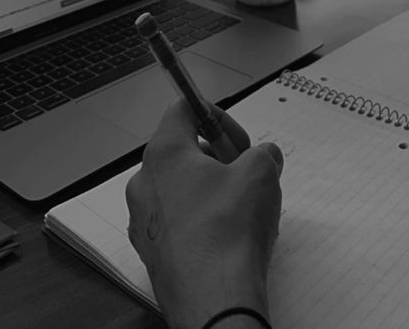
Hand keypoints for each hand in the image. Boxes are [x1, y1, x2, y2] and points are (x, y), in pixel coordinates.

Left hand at [125, 97, 282, 328]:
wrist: (213, 299)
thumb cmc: (229, 229)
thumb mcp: (260, 173)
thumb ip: (263, 153)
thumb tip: (264, 156)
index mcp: (164, 153)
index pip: (182, 109)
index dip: (217, 115)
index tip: (239, 140)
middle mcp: (144, 183)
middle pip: (181, 151)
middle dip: (217, 157)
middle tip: (246, 174)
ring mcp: (143, 222)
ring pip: (179, 190)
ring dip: (209, 190)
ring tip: (241, 210)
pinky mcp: (152, 254)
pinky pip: (176, 223)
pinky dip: (200, 221)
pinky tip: (227, 238)